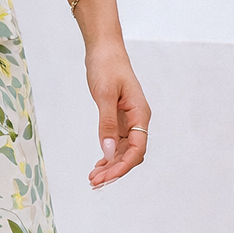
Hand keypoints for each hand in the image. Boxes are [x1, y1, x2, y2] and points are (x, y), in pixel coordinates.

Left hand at [84, 41, 150, 188]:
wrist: (105, 50)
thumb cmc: (107, 67)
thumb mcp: (105, 95)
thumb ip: (107, 124)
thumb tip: (109, 151)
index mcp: (140, 114)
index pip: (137, 149)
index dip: (123, 166)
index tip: (106, 177)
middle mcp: (138, 120)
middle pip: (131, 154)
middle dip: (115, 170)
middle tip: (95, 182)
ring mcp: (129, 120)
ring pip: (124, 151)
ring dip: (110, 166)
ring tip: (93, 178)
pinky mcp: (119, 118)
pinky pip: (117, 143)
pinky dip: (108, 155)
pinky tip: (98, 164)